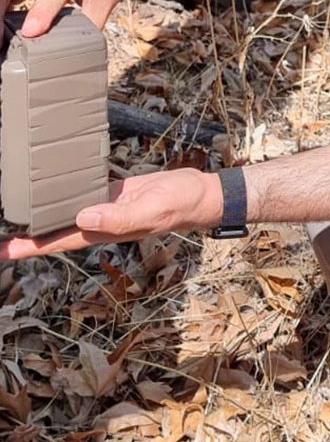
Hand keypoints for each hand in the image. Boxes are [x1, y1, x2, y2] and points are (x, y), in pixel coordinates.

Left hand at [0, 169, 224, 260]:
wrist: (197, 193)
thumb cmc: (179, 204)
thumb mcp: (150, 211)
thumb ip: (119, 218)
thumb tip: (83, 218)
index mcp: (103, 232)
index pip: (57, 243)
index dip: (28, 248)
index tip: (3, 250)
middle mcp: (97, 223)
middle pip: (53, 232)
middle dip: (24, 236)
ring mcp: (102, 208)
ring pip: (63, 213)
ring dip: (39, 216)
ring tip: (13, 214)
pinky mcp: (109, 192)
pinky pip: (79, 194)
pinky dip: (61, 194)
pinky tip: (49, 190)